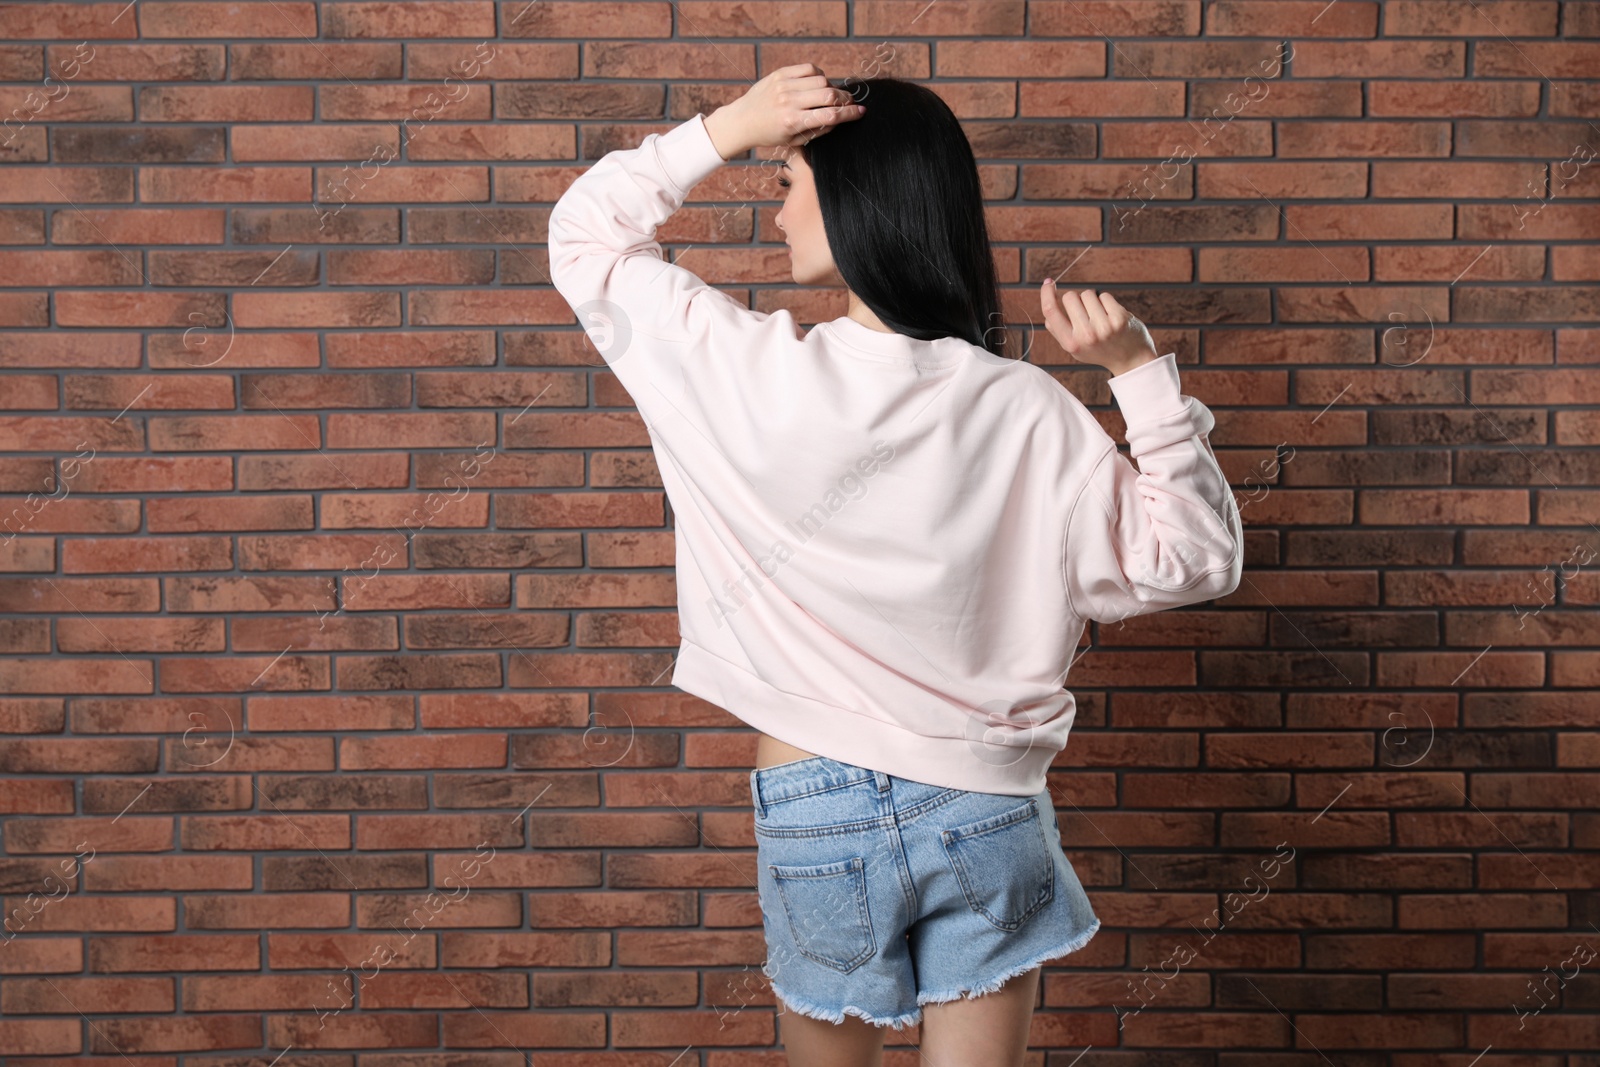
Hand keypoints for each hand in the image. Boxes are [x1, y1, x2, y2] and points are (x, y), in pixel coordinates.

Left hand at [703, 63, 866, 158]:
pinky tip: (817, 84)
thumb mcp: (794, 141)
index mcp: (792, 122)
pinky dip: (818, 75)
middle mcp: (788, 102)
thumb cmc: (770, 134)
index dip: (850, 113)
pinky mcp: (780, 74)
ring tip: (829, 95)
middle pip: (829, 94)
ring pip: (822, 80)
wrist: (742, 121)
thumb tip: (840, 118)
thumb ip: (819, 130)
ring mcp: (784, 85)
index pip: (830, 116)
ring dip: (831, 87)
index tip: (861, 112)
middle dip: (845, 99)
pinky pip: (809, 69)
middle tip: (849, 103)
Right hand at [1039, 279, 1157, 375]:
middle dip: (1075, 299)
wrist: (1131, 359)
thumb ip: (1058, 330)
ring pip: (1087, 294)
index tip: (1048, 282)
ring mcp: (1104, 327)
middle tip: (1085, 313)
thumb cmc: (1099, 350)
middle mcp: (1086, 336)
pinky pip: (1104, 296)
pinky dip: (1106, 302)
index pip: (1050, 311)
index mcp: (1070, 343)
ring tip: (1100, 316)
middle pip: (1069, 297)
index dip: (1046, 293)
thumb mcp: (1075, 348)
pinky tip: (1111, 315)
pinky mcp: (1119, 318)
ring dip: (1092, 300)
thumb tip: (1048, 303)